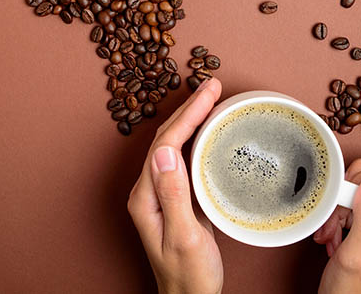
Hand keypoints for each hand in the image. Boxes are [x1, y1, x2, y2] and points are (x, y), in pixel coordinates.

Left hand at [127, 78, 223, 293]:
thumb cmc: (188, 277)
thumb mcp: (184, 236)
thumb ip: (175, 194)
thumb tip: (166, 151)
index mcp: (146, 197)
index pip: (166, 143)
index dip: (188, 114)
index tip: (209, 93)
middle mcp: (149, 191)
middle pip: (168, 138)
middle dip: (190, 108)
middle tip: (213, 85)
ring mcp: (161, 194)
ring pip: (175, 145)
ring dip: (193, 119)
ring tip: (213, 99)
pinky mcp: (176, 199)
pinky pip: (185, 159)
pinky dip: (198, 139)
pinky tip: (211, 132)